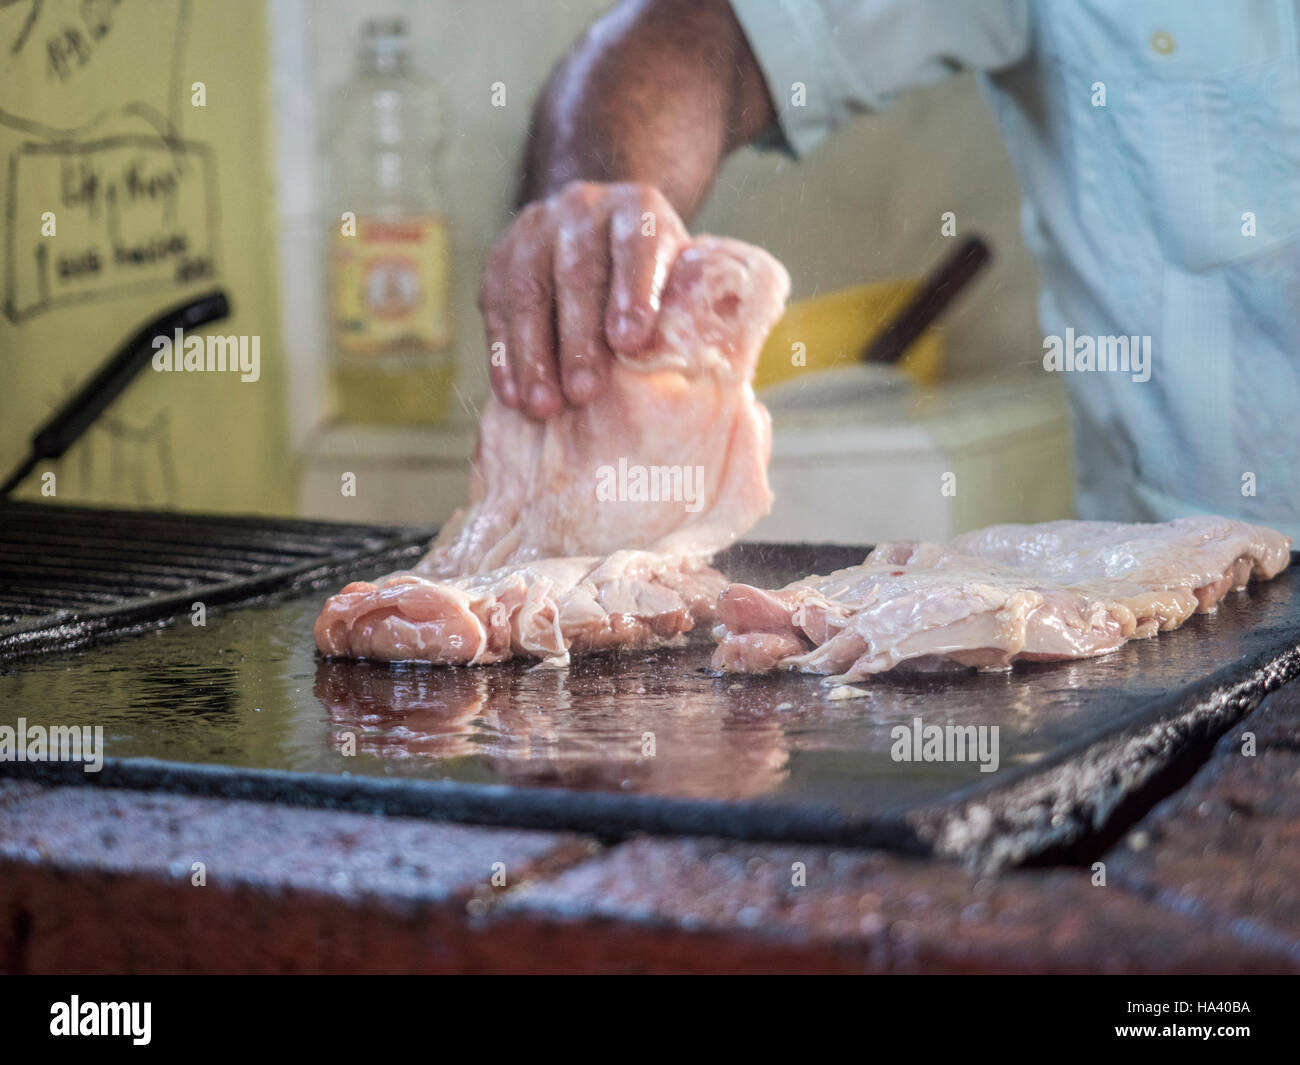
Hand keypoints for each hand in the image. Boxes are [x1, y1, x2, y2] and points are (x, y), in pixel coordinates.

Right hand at [478, 180, 688, 417]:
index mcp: (637, 208)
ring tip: (544, 406)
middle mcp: (583, 208)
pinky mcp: (500, 258)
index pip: (636, 245)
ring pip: (528, 292)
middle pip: (577, 274)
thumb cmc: (655, 276)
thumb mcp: (678, 277)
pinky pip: (495, 309)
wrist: (601, 232)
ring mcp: (536, 228)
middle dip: (579, 339)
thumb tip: (674, 363)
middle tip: (584, 391)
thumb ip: (680, 307)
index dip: (633, 293)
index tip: (630, 344)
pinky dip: (503, 356)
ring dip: (534, 355)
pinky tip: (512, 395)